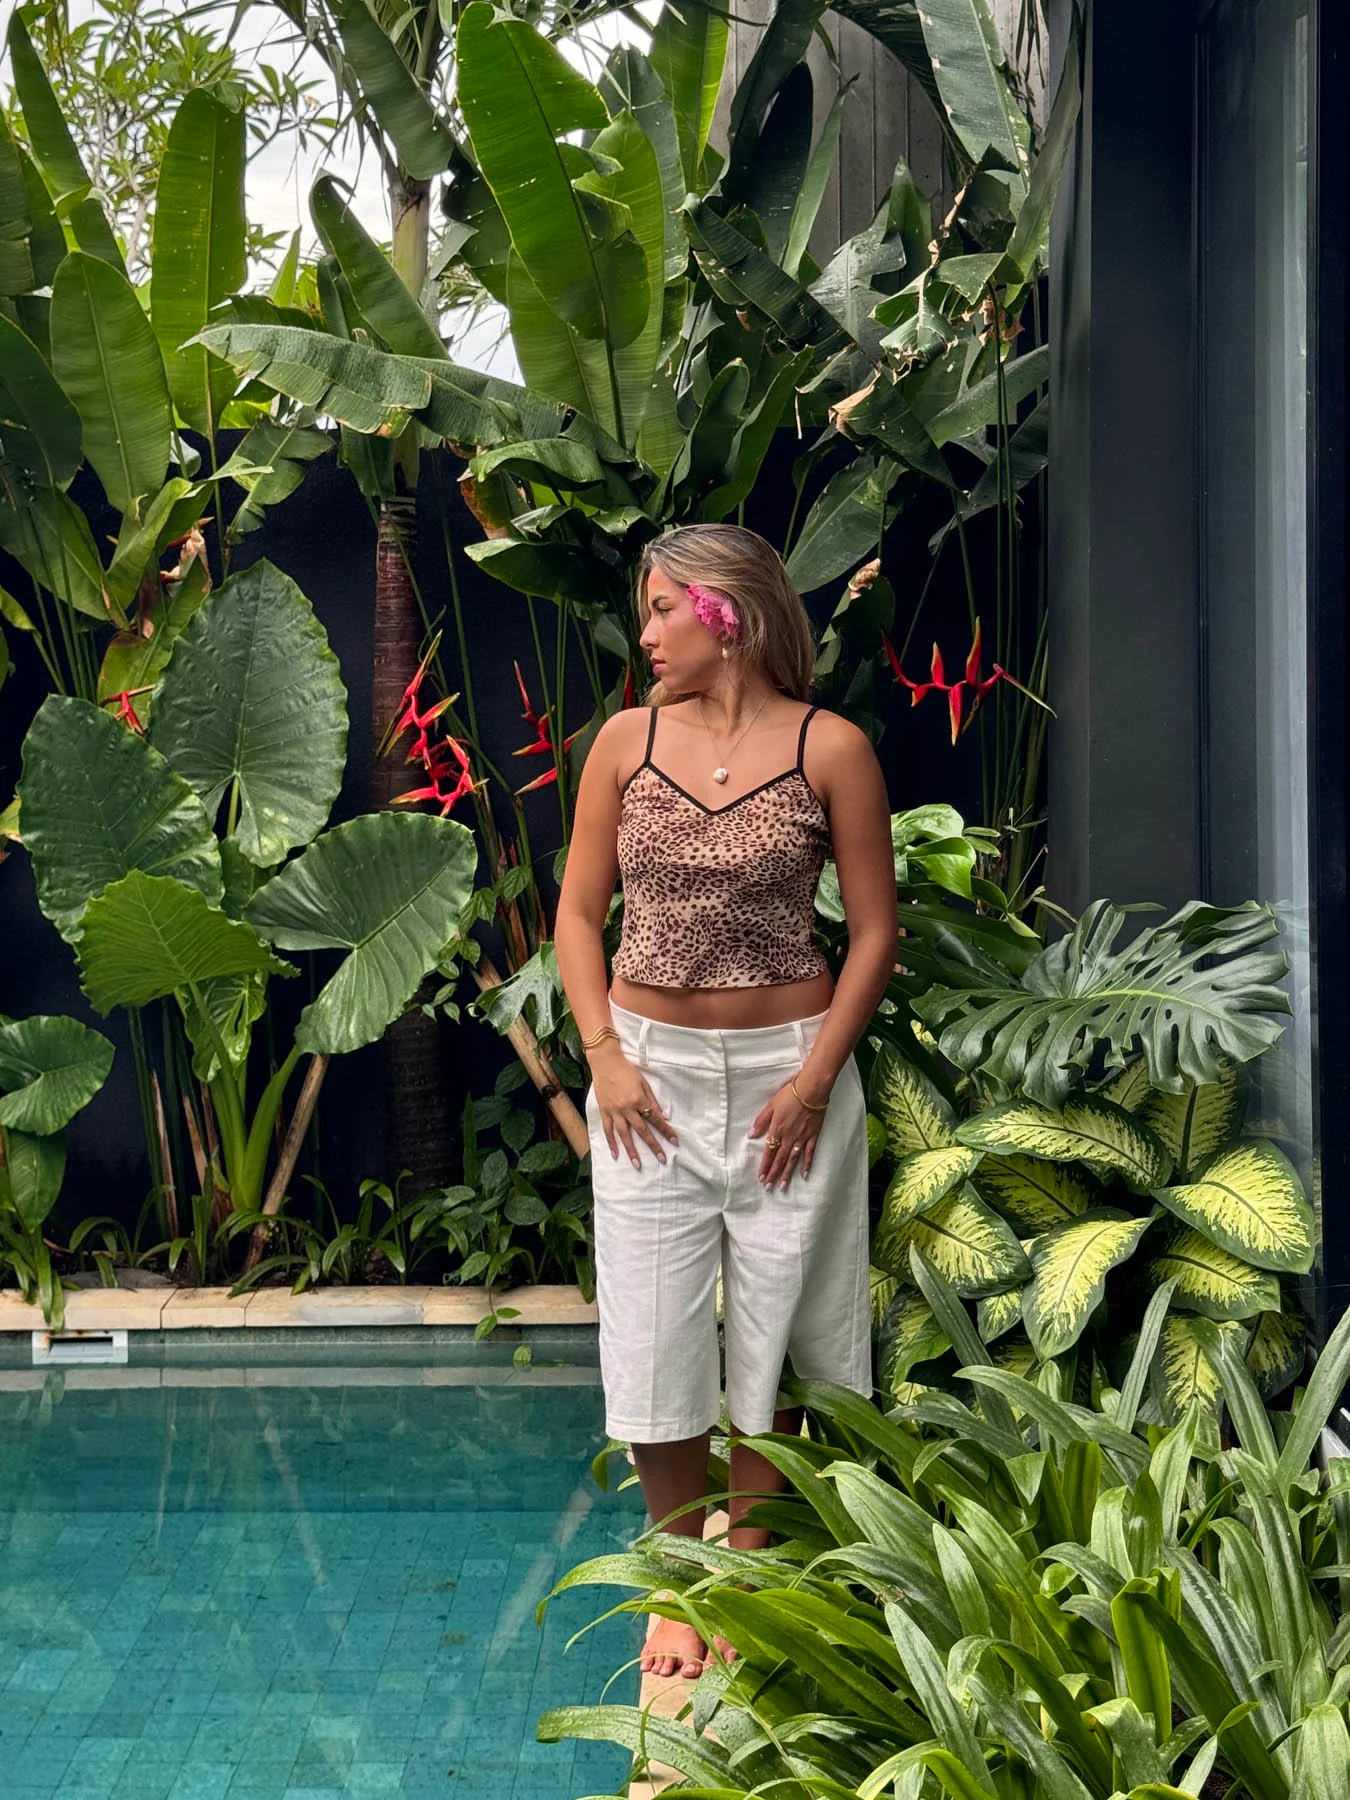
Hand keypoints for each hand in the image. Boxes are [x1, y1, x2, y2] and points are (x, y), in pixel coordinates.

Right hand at [591, 1051, 677, 1169]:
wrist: (605, 1062)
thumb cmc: (627, 1070)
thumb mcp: (644, 1083)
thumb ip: (653, 1101)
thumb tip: (663, 1116)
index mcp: (639, 1100)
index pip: (655, 1119)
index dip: (666, 1130)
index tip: (674, 1141)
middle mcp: (627, 1108)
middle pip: (642, 1130)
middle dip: (653, 1145)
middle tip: (662, 1159)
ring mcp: (614, 1111)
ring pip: (624, 1134)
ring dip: (631, 1150)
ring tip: (637, 1164)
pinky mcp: (604, 1111)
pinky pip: (608, 1130)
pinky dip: (611, 1143)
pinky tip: (616, 1154)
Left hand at [747, 1078, 831, 1188]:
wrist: (812, 1090)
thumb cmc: (790, 1094)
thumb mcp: (771, 1105)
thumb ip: (761, 1121)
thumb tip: (751, 1135)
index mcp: (777, 1130)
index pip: (769, 1152)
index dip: (765, 1166)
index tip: (761, 1177)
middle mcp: (789, 1137)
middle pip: (780, 1159)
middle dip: (773, 1174)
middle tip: (768, 1187)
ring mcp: (802, 1138)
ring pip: (793, 1160)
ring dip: (787, 1173)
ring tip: (783, 1186)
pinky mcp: (813, 1136)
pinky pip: (809, 1153)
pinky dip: (807, 1164)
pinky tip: (804, 1174)